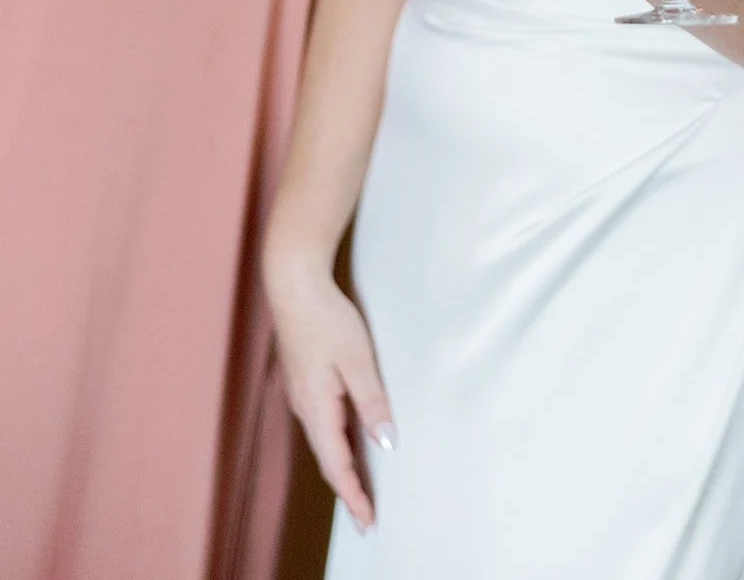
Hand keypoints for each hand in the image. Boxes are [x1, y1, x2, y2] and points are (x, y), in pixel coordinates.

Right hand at [266, 262, 394, 531]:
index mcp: (316, 407)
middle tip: (366, 514)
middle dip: (347, 487)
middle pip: (327, 457)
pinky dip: (335, 439)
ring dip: (340, 464)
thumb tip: (387, 443)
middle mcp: (303, 406)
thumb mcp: (357, 360)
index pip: (336, 465)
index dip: (353, 495)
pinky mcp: (303, 377)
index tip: (367, 522)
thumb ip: (372, 402)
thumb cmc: (326, 318)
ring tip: (359, 484)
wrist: (293, 283)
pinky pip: (320, 419)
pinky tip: (346, 436)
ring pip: (323, 438)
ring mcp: (300, 391)